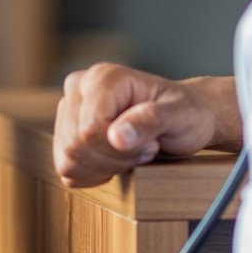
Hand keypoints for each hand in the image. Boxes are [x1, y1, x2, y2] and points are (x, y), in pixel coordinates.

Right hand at [53, 65, 240, 187]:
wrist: (185, 118)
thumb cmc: (186, 112)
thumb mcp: (180, 115)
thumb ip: (150, 120)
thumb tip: (117, 136)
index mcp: (103, 77)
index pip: (90, 128)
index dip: (120, 148)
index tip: (151, 143)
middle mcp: (78, 88)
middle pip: (75, 144)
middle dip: (114, 159)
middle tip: (146, 150)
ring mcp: (68, 111)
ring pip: (67, 159)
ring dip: (105, 167)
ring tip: (133, 154)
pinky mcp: (65, 133)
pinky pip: (66, 168)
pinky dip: (94, 174)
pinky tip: (117, 162)